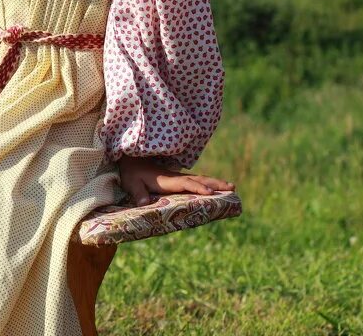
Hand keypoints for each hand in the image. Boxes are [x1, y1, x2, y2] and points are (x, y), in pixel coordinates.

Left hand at [116, 155, 234, 206]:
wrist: (130, 159)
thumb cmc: (131, 173)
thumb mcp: (131, 183)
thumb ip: (138, 192)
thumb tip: (145, 202)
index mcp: (165, 180)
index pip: (184, 183)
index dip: (197, 188)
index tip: (210, 193)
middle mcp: (174, 177)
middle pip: (198, 180)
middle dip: (215, 184)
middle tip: (232, 188)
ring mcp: (176, 177)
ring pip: (199, 179)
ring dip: (214, 182)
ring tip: (231, 187)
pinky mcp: (175, 178)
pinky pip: (194, 181)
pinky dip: (206, 183)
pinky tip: (214, 187)